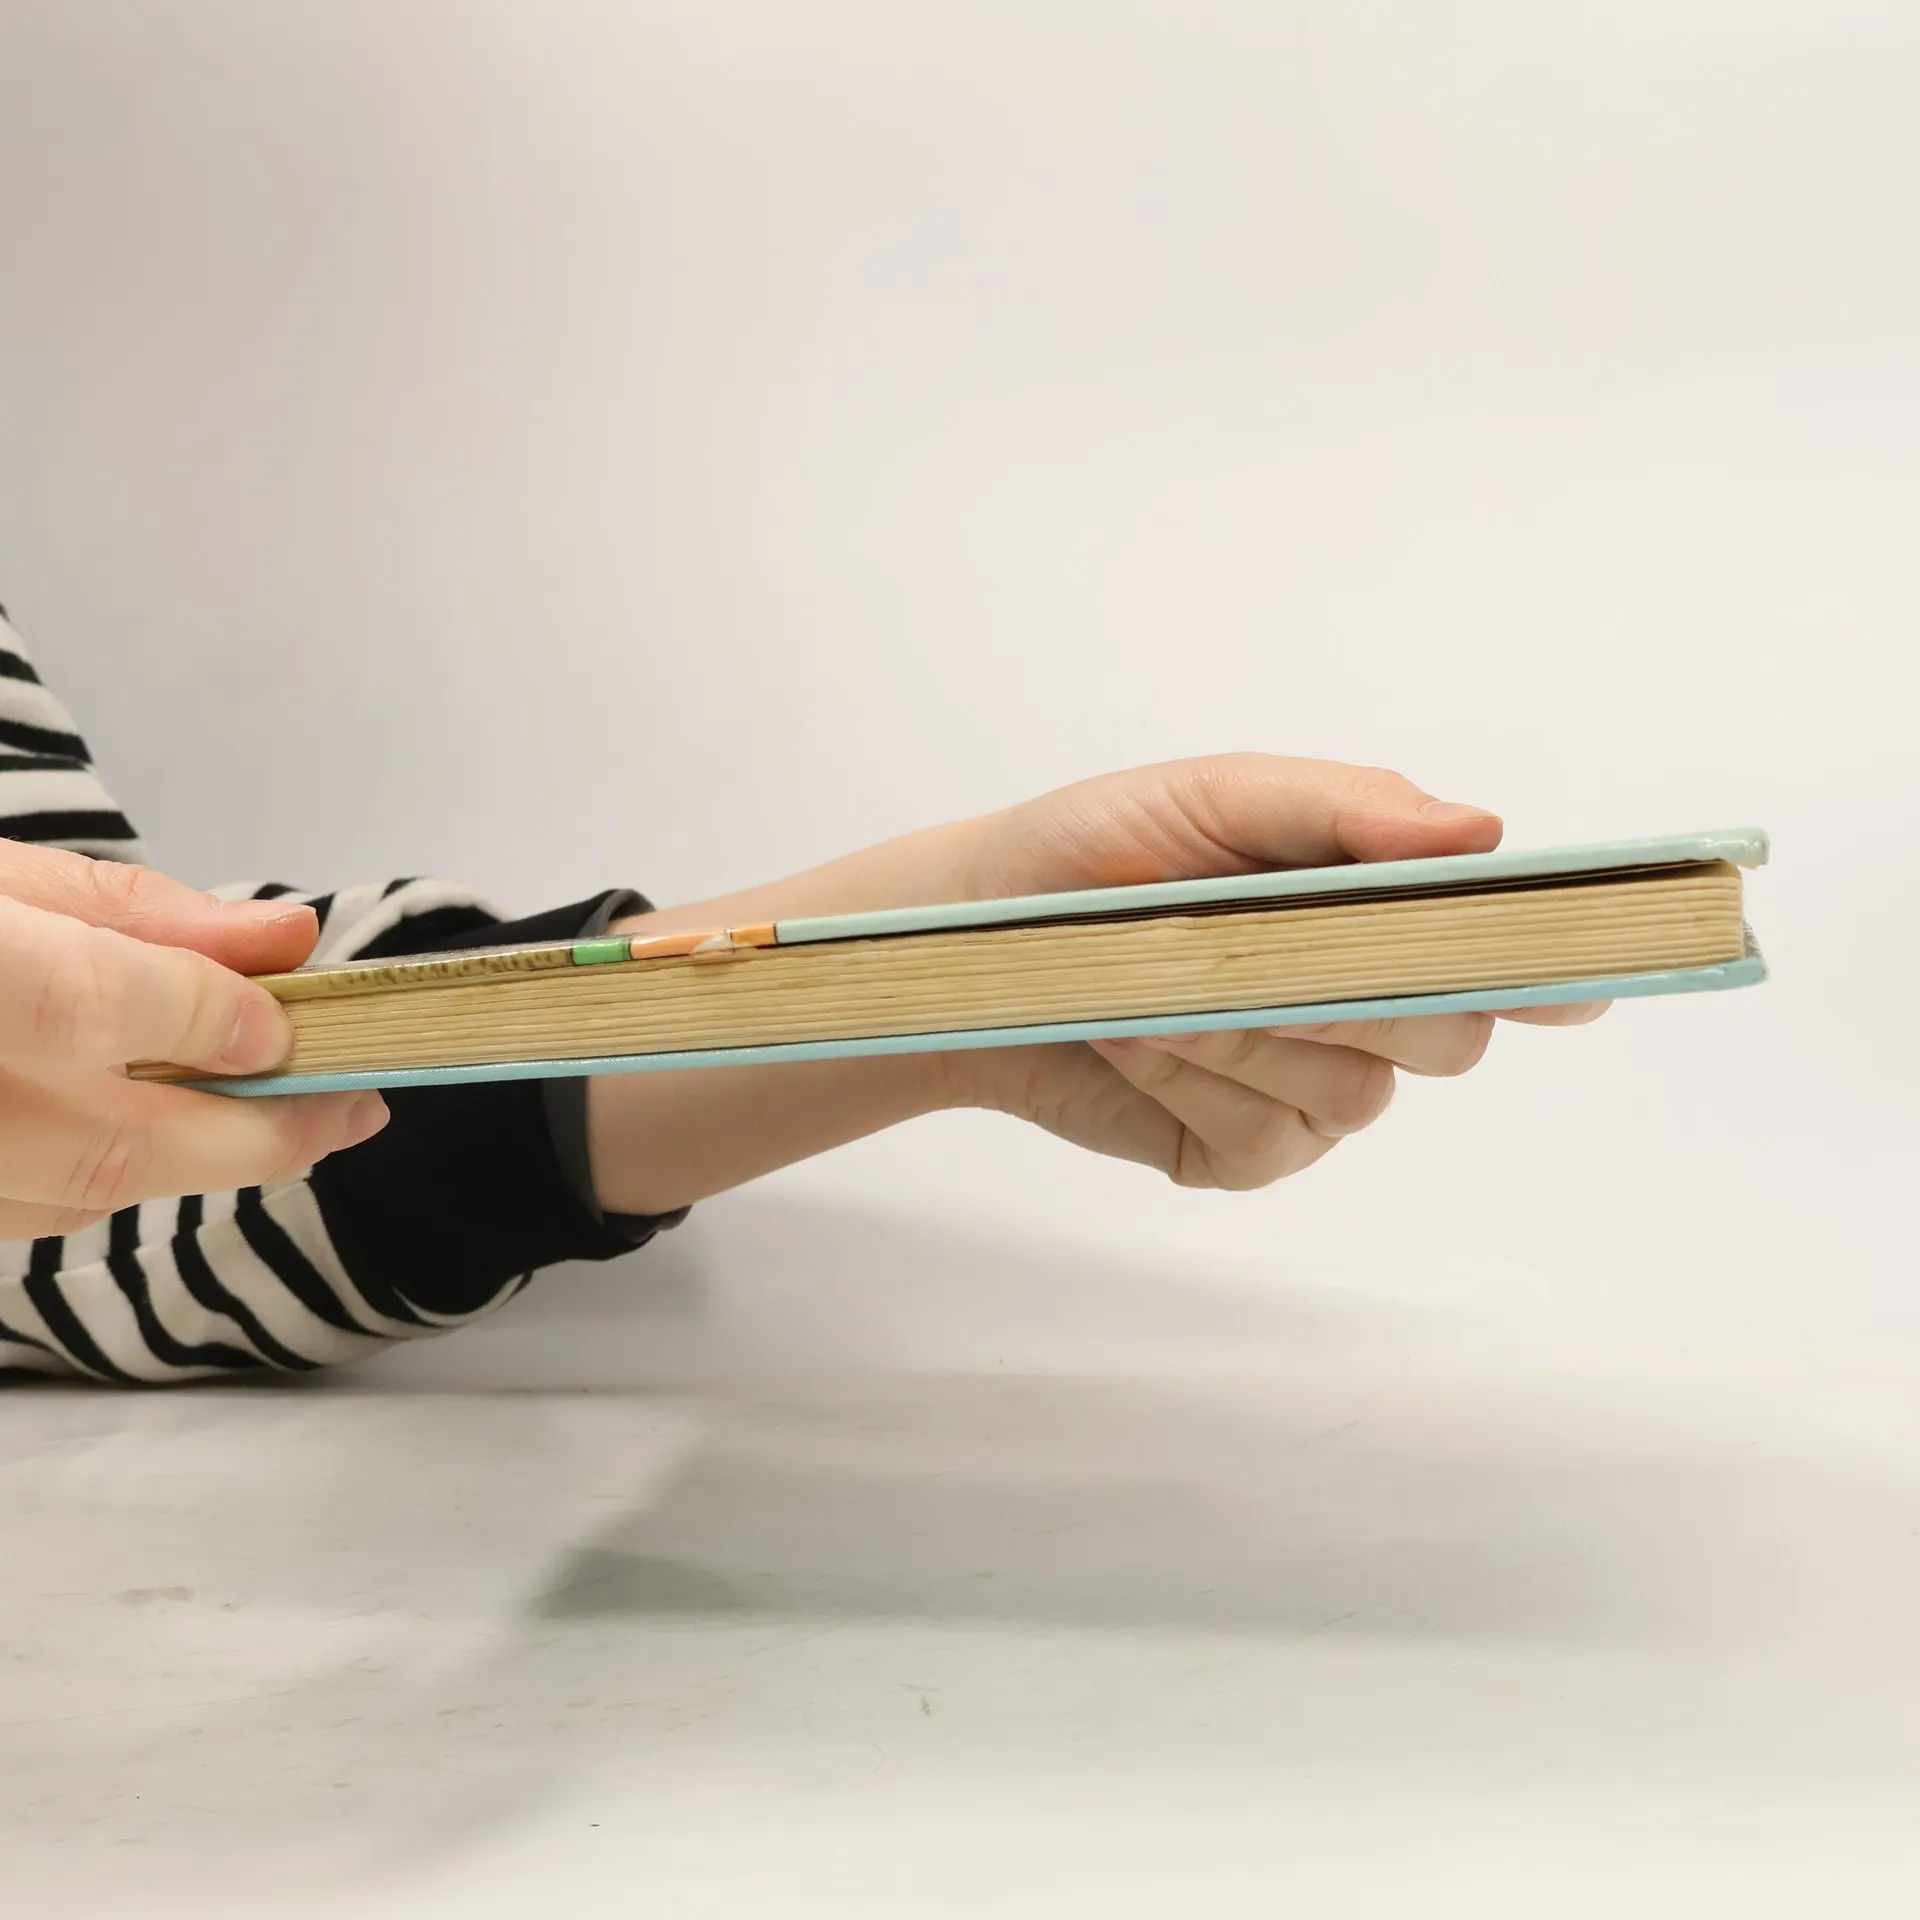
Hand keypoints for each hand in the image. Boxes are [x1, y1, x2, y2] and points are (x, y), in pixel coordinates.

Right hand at [0, 844, 388, 1238]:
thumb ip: (143, 916)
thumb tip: (285, 938)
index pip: (123, 1018)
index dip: (226, 1024)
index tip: (298, 1021)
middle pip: (126, 1145)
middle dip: (267, 1132)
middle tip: (358, 1105)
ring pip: (81, 1194)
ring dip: (193, 1160)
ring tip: (283, 1118)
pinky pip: (20, 1213)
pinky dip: (97, 1175)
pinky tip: (157, 1134)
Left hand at [934, 756, 1607, 1188]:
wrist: (982, 941)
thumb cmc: (1102, 850)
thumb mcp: (1217, 798)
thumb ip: (1344, 809)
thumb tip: (1478, 836)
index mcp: (1385, 919)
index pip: (1506, 959)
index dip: (1549, 971)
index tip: (1570, 980)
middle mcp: (1371, 1016)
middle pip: (1450, 1036)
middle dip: (1360, 994)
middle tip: (1258, 951)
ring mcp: (1314, 1096)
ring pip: (1357, 1093)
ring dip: (1247, 1032)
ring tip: (1152, 983)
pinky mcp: (1246, 1153)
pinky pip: (1268, 1135)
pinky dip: (1193, 1078)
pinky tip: (1132, 1035)